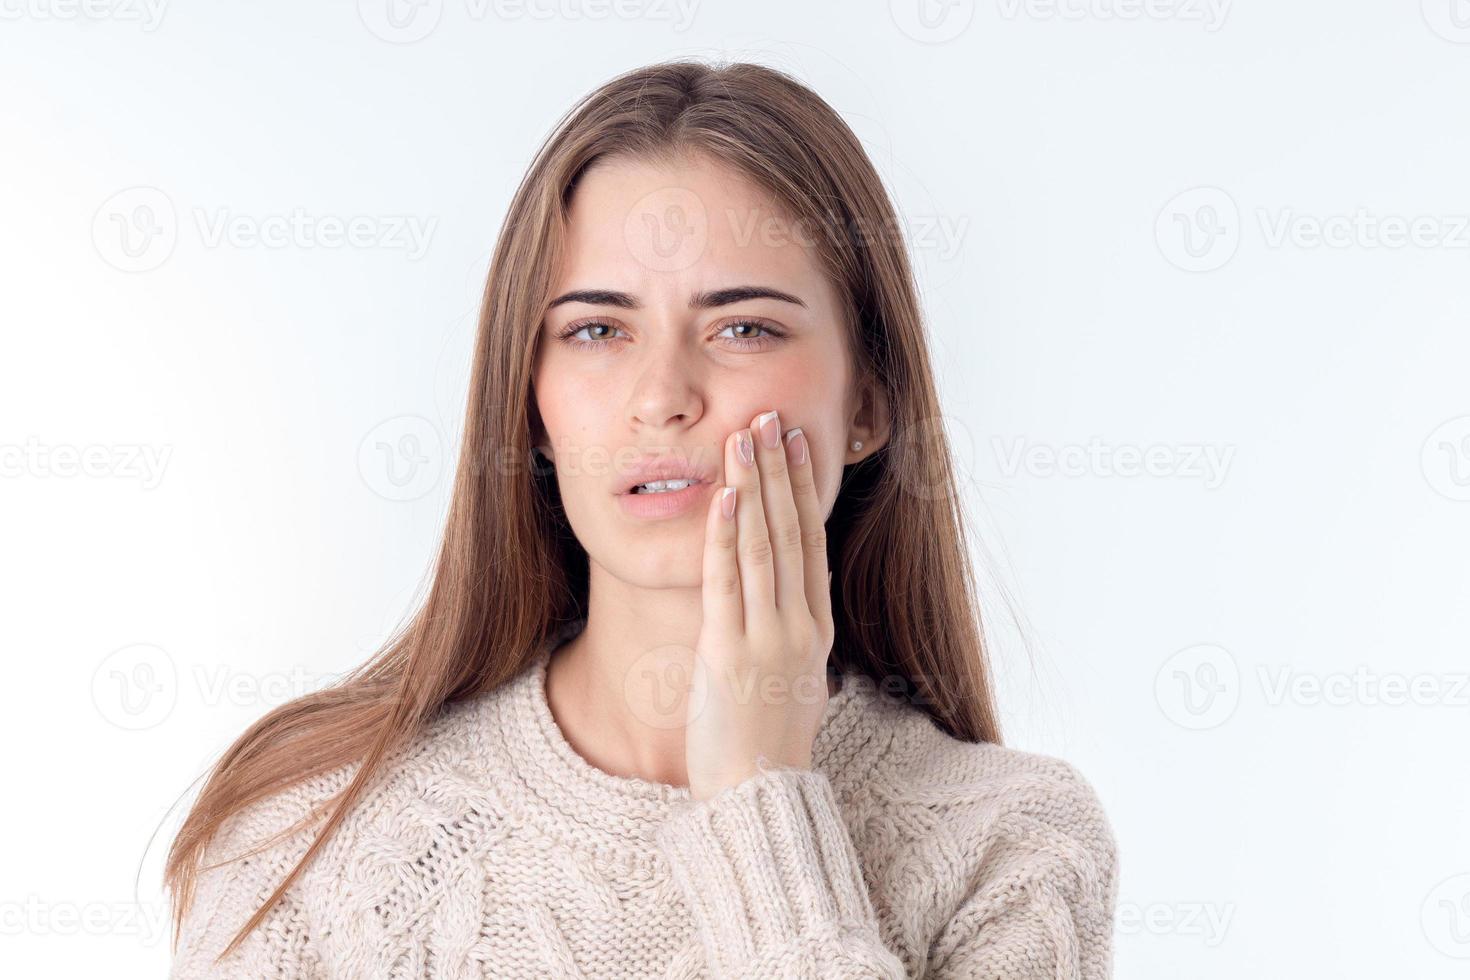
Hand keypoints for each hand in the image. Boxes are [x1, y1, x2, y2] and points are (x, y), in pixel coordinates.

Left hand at [685, 408, 835, 801]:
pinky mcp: (729, 652)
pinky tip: (723, 498)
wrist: (759, 796)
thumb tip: (786, 608)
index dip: (804, 488)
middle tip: (769, 416)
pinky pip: (727, 583)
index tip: (796, 443)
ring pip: (761, 547)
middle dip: (779, 470)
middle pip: (790, 532)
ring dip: (752, 487)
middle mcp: (797, 625)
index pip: (810, 542)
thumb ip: (791, 638)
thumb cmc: (770, 744)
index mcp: (815, 629)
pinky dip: (723, 537)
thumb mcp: (796, 682)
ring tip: (745, 437)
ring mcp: (766, 637)